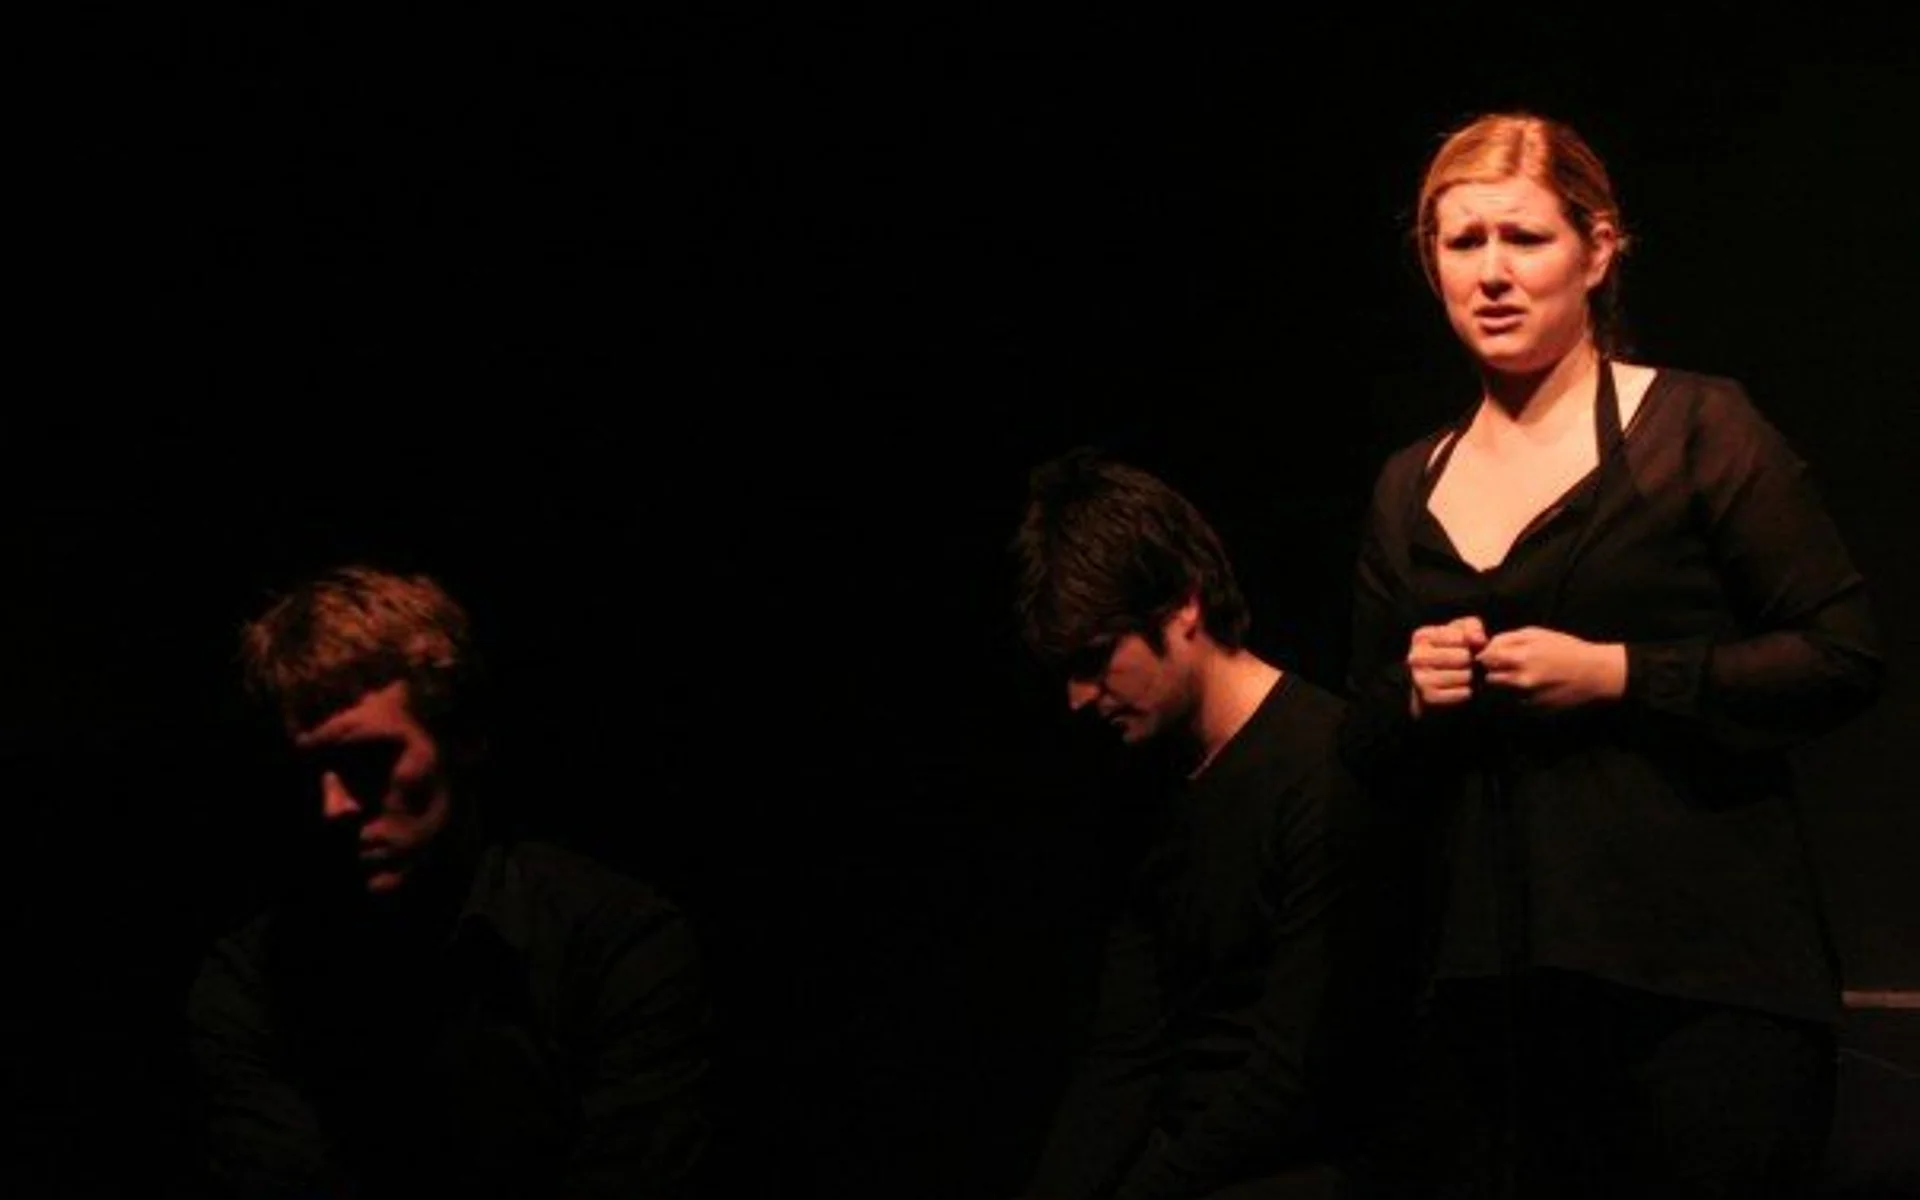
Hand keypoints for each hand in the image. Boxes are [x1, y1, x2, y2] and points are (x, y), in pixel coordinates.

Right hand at [1407, 616, 1487, 716]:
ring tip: (1463, 676)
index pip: (1461, 637)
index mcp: (1421, 637)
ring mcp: (1419, 679)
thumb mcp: (1461, 632)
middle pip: (1463, 657)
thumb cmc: (1452, 650)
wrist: (1437, 683)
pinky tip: (1461, 688)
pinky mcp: (1428, 698)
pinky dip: (1467, 692)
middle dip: (1470, 662)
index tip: (1463, 648)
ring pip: (1464, 676)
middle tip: (1465, 665)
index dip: (1469, 644)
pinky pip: (1462, 693)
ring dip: (1470, 677)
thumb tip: (1478, 640)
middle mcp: (1415, 657)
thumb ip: (1472, 627)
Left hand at [1475, 626, 1625, 710]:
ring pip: (1501, 692)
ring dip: (1505, 684)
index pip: (1486, 659)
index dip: (1486, 655)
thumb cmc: (1565, 648)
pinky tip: (1535, 686)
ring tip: (1523, 674)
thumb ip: (1507, 639)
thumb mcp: (1536, 633)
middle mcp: (1523, 681)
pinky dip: (1519, 695)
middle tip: (1506, 665)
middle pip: (1490, 678)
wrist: (1594, 673)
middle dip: (1494, 671)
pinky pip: (1516, 702)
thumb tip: (1486, 647)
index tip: (1492, 653)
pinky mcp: (1535, 710)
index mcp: (1522, 658)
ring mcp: (1529, 697)